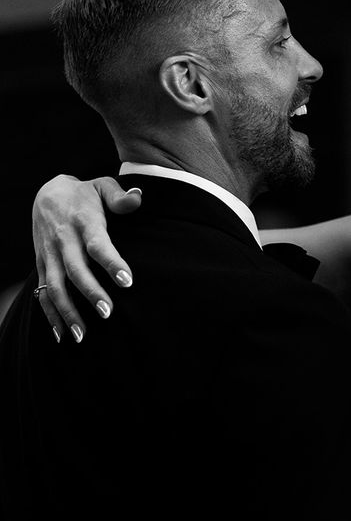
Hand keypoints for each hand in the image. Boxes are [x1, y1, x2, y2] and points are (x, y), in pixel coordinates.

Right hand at [32, 175, 140, 341]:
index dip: (112, 262)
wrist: (46, 193)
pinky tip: (62, 334)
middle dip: (90, 293)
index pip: (98, 244)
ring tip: (83, 334)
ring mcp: (50, 254)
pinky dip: (50, 314)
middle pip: (75, 270)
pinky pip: (43, 292)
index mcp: (83, 221)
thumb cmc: (84, 193)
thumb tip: (137, 199)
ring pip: (55, 286)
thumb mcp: (102, 185)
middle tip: (108, 313)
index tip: (128, 281)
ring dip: (68, 311)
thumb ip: (120, 196)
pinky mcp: (42, 265)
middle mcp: (64, 240)